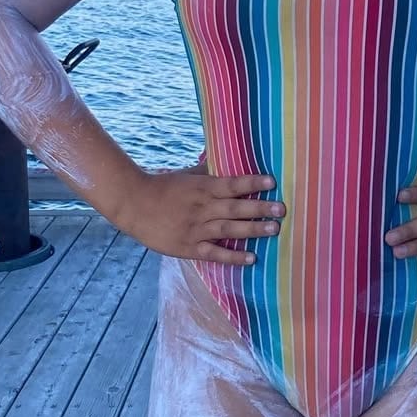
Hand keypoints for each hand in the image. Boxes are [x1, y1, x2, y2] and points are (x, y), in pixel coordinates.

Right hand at [121, 166, 283, 264]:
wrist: (134, 205)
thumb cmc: (164, 187)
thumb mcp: (188, 175)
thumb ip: (209, 171)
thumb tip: (229, 158)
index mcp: (203, 188)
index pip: (232, 184)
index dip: (252, 183)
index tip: (272, 182)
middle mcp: (202, 207)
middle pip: (235, 208)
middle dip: (260, 209)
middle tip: (282, 209)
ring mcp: (196, 228)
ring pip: (228, 229)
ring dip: (253, 230)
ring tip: (274, 230)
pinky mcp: (188, 247)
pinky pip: (214, 253)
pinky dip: (232, 256)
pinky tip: (251, 258)